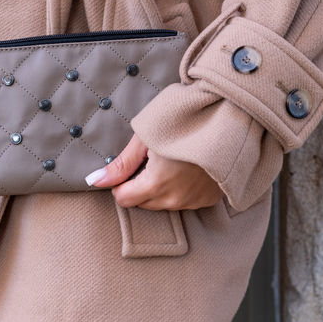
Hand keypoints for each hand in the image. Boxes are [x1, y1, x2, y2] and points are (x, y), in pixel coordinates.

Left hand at [85, 134, 224, 210]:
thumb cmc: (183, 122)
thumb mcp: (146, 137)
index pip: (124, 199)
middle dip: (141, 185)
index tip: (132, 164)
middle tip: (153, 158)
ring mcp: (195, 201)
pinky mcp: (210, 199)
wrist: (228, 118)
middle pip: (143, 203)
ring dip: (162, 188)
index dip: (121, 182)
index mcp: (156, 184)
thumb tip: (93, 181)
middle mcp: (175, 200)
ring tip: (173, 160)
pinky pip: (186, 201)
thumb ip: (121, 164)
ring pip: (165, 203)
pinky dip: (182, 189)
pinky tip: (189, 168)